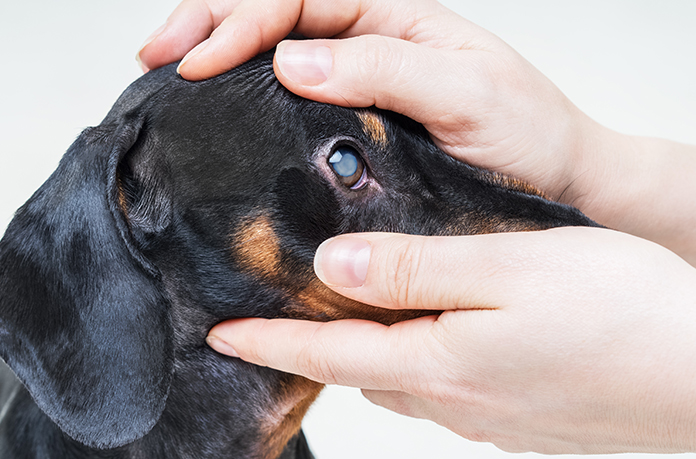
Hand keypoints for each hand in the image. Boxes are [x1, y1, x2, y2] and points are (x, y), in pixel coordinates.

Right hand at [138, 0, 695, 263]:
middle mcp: (369, 42)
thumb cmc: (528, 135)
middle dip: (207, 22)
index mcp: (394, 17)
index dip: (240, 22)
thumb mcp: (467, 93)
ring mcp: (356, 82)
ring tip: (166, 68)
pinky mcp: (351, 125)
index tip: (196, 60)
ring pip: (271, 49)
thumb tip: (292, 60)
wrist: (558, 186)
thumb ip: (385, 68)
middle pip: (272, 10)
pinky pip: (286, 98)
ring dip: (215, 50)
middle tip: (155, 53)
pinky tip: (215, 107)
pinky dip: (243, 96)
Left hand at [207, 228, 695, 453]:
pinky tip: (442, 336)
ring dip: (373, 353)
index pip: (326, 355)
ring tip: (360, 316)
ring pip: (404, 381)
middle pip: (360, 372)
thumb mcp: (507, 267)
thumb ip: (413, 269)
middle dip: (317, 347)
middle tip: (288, 313)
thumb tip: (332, 270)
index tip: (219, 335)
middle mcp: (453, 401)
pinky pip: (448, 390)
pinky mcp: (522, 422)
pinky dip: (424, 362)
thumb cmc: (619, 312)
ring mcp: (489, 419)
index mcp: (438, 362)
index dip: (268, 343)